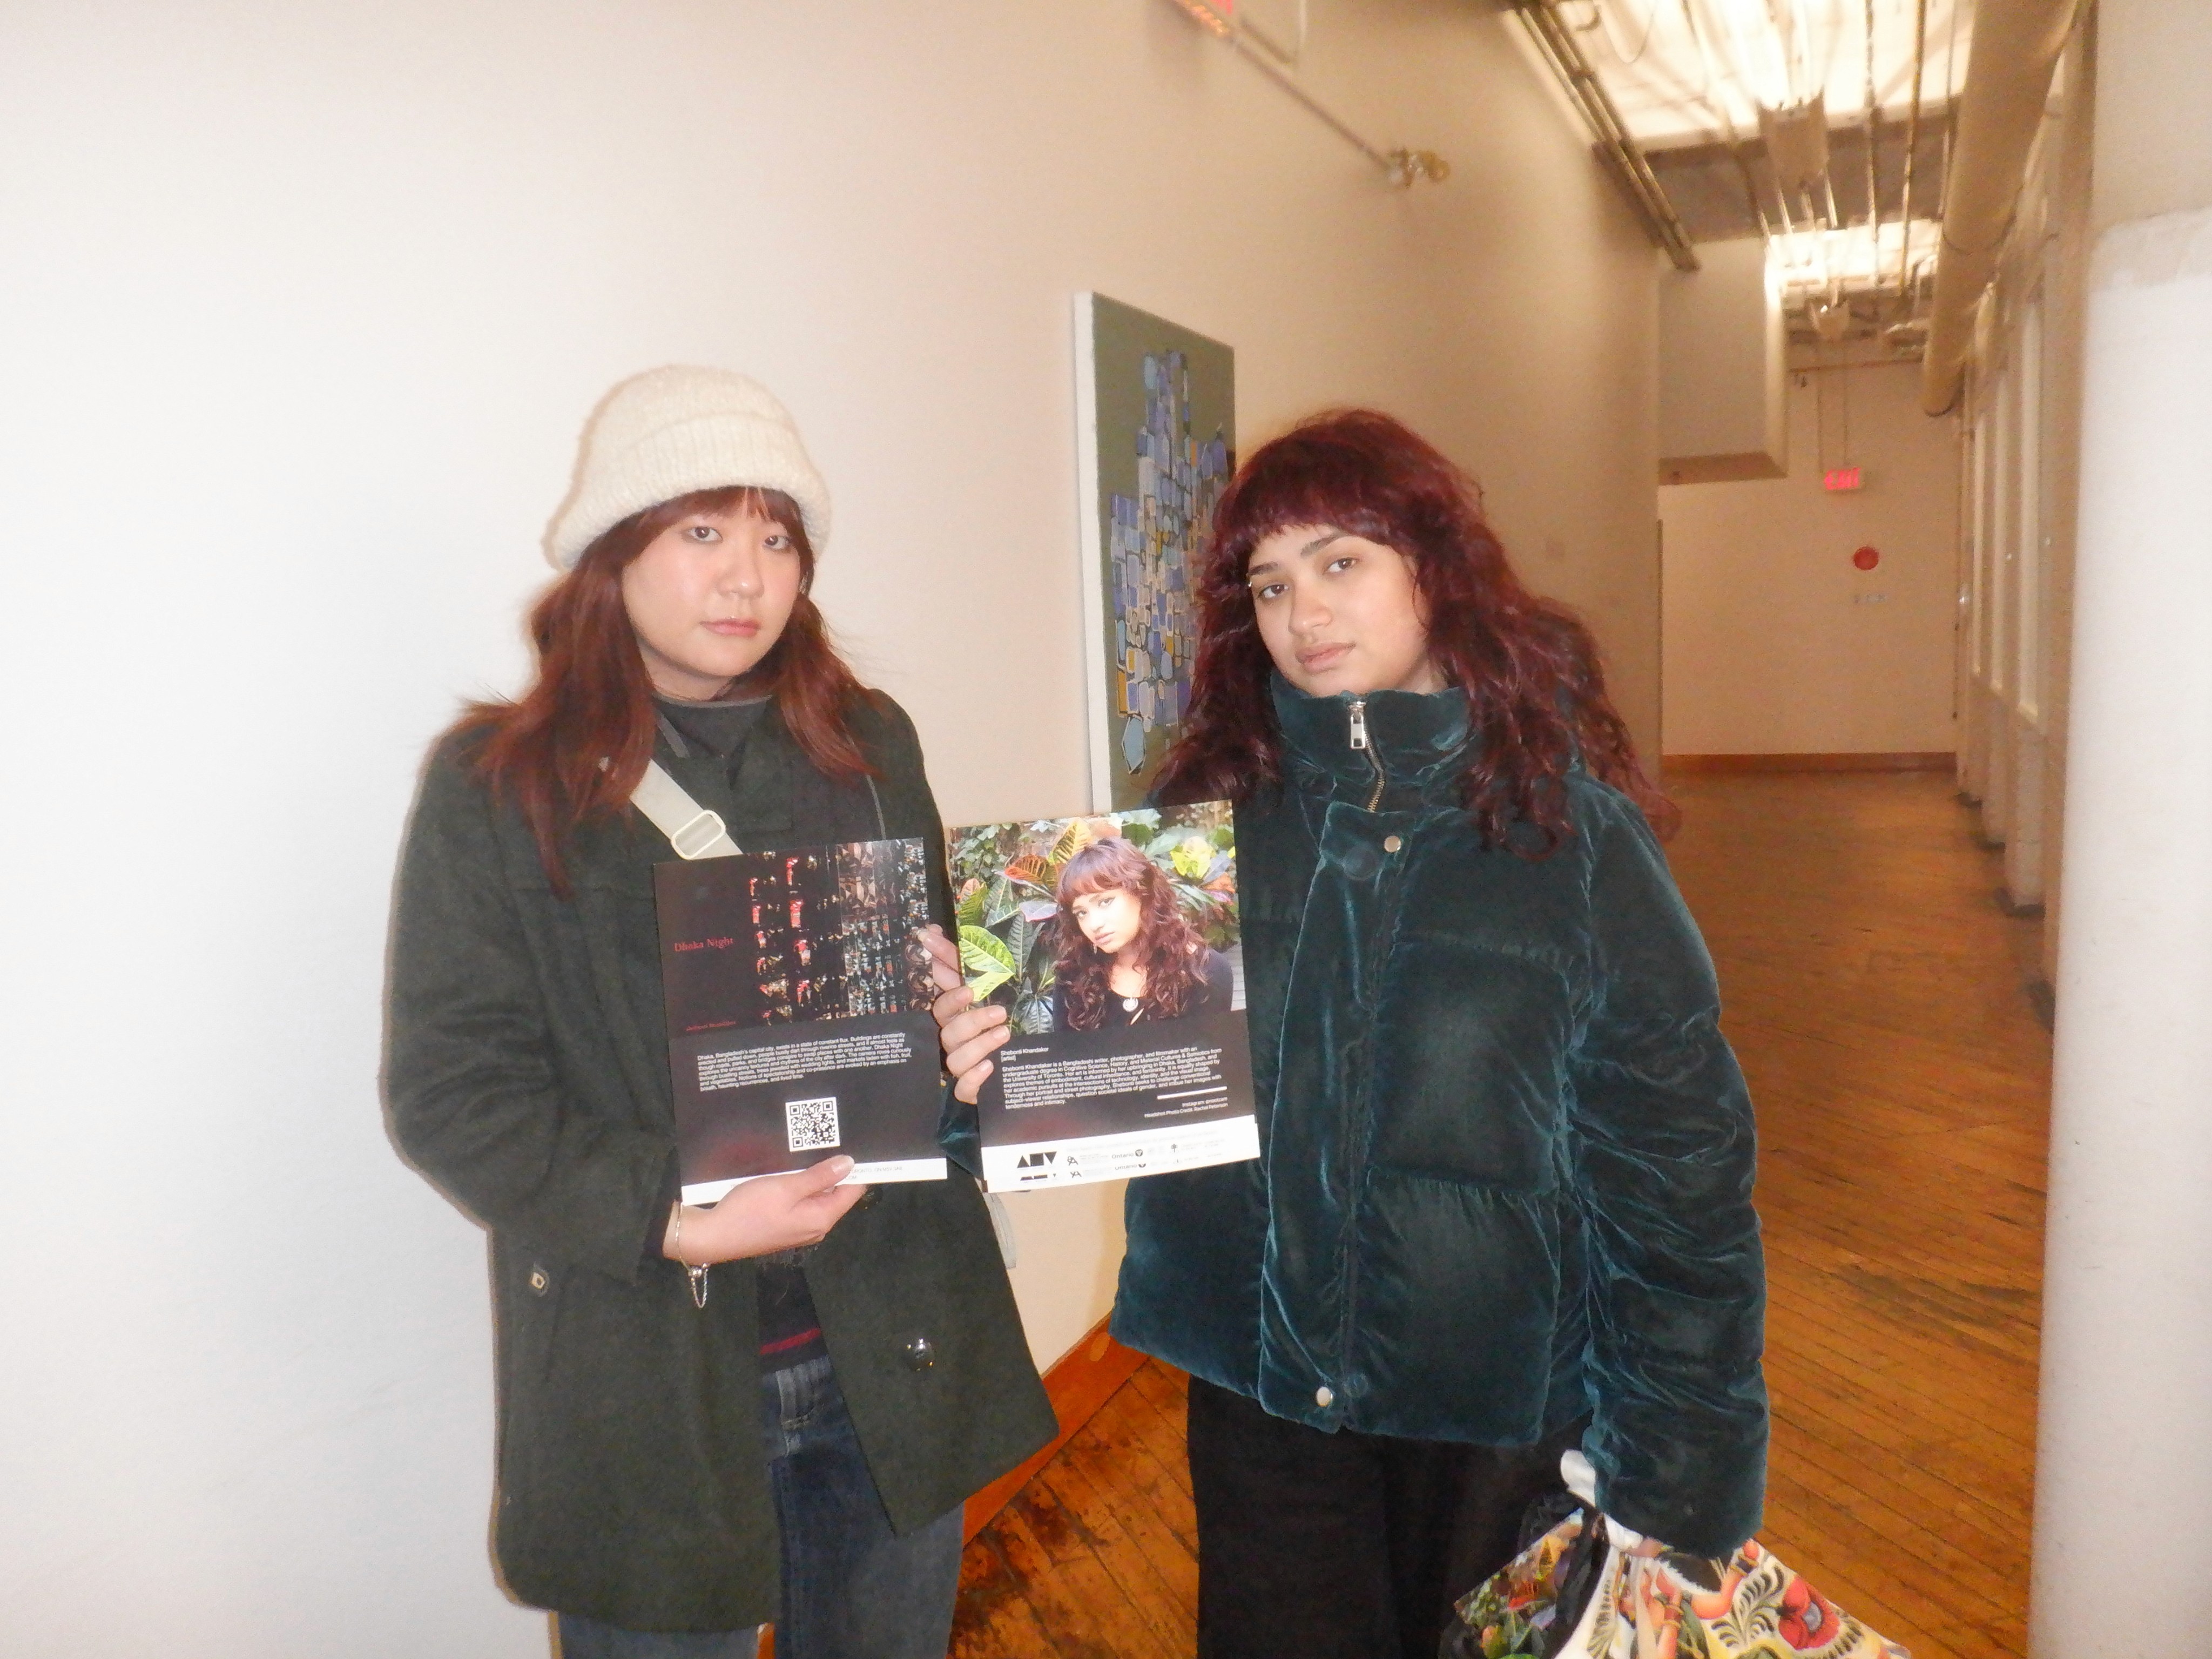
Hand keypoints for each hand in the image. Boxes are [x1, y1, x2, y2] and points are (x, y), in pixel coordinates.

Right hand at [668, 1156, 865, 1262]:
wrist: (714, 1236)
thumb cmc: (749, 1211)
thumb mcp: (785, 1187)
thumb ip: (818, 1176)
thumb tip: (849, 1164)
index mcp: (821, 1218)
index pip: (853, 1191)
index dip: (857, 1168)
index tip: (855, 1145)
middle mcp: (816, 1227)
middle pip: (836, 1194)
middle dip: (833, 1170)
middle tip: (828, 1141)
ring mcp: (800, 1229)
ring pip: (817, 1197)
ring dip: (814, 1177)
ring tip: (808, 1151)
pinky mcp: (785, 1227)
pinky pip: (802, 1203)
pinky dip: (800, 1187)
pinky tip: (791, 1171)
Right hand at [919, 924, 1011, 1104]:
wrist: (1027, 1066)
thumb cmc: (1008, 1020)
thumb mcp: (997, 989)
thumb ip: (964, 964)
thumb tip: (933, 931)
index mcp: (958, 1016)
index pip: (943, 1000)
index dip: (947, 989)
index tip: (967, 983)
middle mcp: (956, 1040)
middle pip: (948, 1029)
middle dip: (970, 1019)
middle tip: (998, 1011)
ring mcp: (963, 1066)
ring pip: (955, 1058)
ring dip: (977, 1045)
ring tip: (1004, 1032)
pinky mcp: (973, 1089)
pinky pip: (963, 1088)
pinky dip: (973, 1079)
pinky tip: (989, 1068)